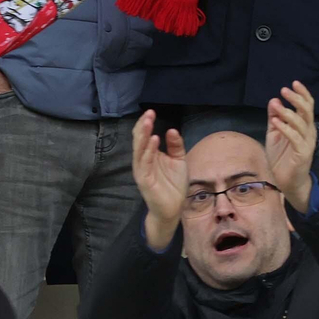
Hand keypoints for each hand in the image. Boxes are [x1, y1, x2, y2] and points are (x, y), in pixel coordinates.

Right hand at [131, 110, 187, 250]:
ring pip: (140, 150)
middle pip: (140, 141)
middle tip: (148, 113)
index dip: (146, 124)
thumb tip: (171, 130)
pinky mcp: (145, 180)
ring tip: (147, 123)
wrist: (174, 207)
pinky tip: (153, 140)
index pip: (145, 137)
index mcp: (150, 155)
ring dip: (143, 136)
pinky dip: (148, 151)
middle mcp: (144, 161)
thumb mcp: (178, 160)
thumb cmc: (174, 183)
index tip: (151, 111)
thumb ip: (175, 145)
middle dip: (143, 127)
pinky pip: (145, 164)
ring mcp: (143, 171)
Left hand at [265, 81, 316, 212]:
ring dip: (287, 112)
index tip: (294, 82)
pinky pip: (294, 137)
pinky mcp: (302, 153)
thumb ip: (275, 117)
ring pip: (300, 122)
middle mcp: (309, 131)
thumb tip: (273, 100)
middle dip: (296, 98)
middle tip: (284, 90)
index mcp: (304, 126)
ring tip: (276, 105)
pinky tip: (275, 122)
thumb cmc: (282, 157)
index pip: (307, 105)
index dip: (302, 93)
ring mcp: (307, 142)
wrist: (287, 182)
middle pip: (307, 110)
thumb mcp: (275, 134)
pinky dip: (285, 128)